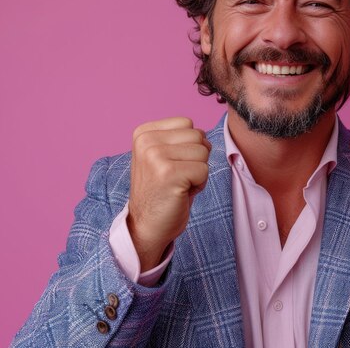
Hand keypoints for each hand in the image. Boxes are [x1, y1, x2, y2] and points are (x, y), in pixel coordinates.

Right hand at [128, 117, 210, 270]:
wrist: (146, 226)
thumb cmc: (162, 190)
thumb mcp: (165, 156)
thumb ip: (181, 139)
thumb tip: (205, 134)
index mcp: (144, 132)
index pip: (188, 124)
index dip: (189, 147)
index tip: (171, 165)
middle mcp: (146, 140)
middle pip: (198, 136)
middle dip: (196, 159)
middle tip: (177, 178)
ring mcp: (156, 156)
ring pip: (203, 152)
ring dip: (198, 172)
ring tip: (178, 185)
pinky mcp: (168, 173)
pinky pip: (204, 170)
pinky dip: (199, 184)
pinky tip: (181, 193)